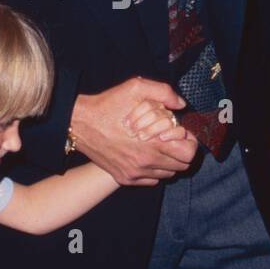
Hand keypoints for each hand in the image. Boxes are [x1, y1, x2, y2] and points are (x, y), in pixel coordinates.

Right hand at [70, 78, 198, 186]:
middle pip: (181, 166)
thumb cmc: (108, 105)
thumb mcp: (136, 88)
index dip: (190, 142)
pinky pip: (152, 180)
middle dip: (181, 151)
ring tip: (158, 146)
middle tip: (171, 138)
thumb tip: (180, 104)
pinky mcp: (124, 178)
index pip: (189, 154)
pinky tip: (146, 155)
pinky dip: (154, 170)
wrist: (79, 123)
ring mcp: (135, 173)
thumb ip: (164, 93)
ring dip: (168, 161)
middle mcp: (146, 162)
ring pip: (167, 174)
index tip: (182, 133)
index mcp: (153, 143)